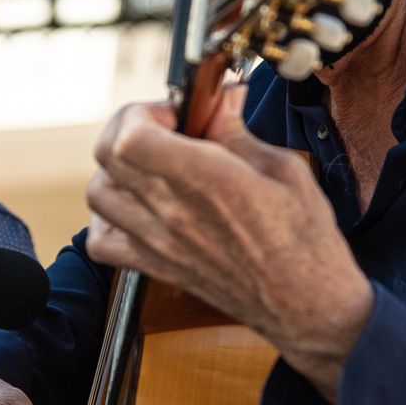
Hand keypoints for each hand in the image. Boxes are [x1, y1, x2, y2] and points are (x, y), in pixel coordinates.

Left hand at [84, 86, 373, 404]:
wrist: (307, 305)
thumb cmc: (304, 239)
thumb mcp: (283, 167)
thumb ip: (237, 131)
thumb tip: (219, 99)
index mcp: (206, 180)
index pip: (131, 137)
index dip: (143, 112)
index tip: (173, 112)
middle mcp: (173, 211)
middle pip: (107, 155)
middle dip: (129, 127)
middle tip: (164, 129)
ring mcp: (159, 242)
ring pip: (99, 193)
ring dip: (116, 169)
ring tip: (150, 165)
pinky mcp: (158, 267)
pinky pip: (102, 242)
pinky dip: (108, 219)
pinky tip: (136, 208)